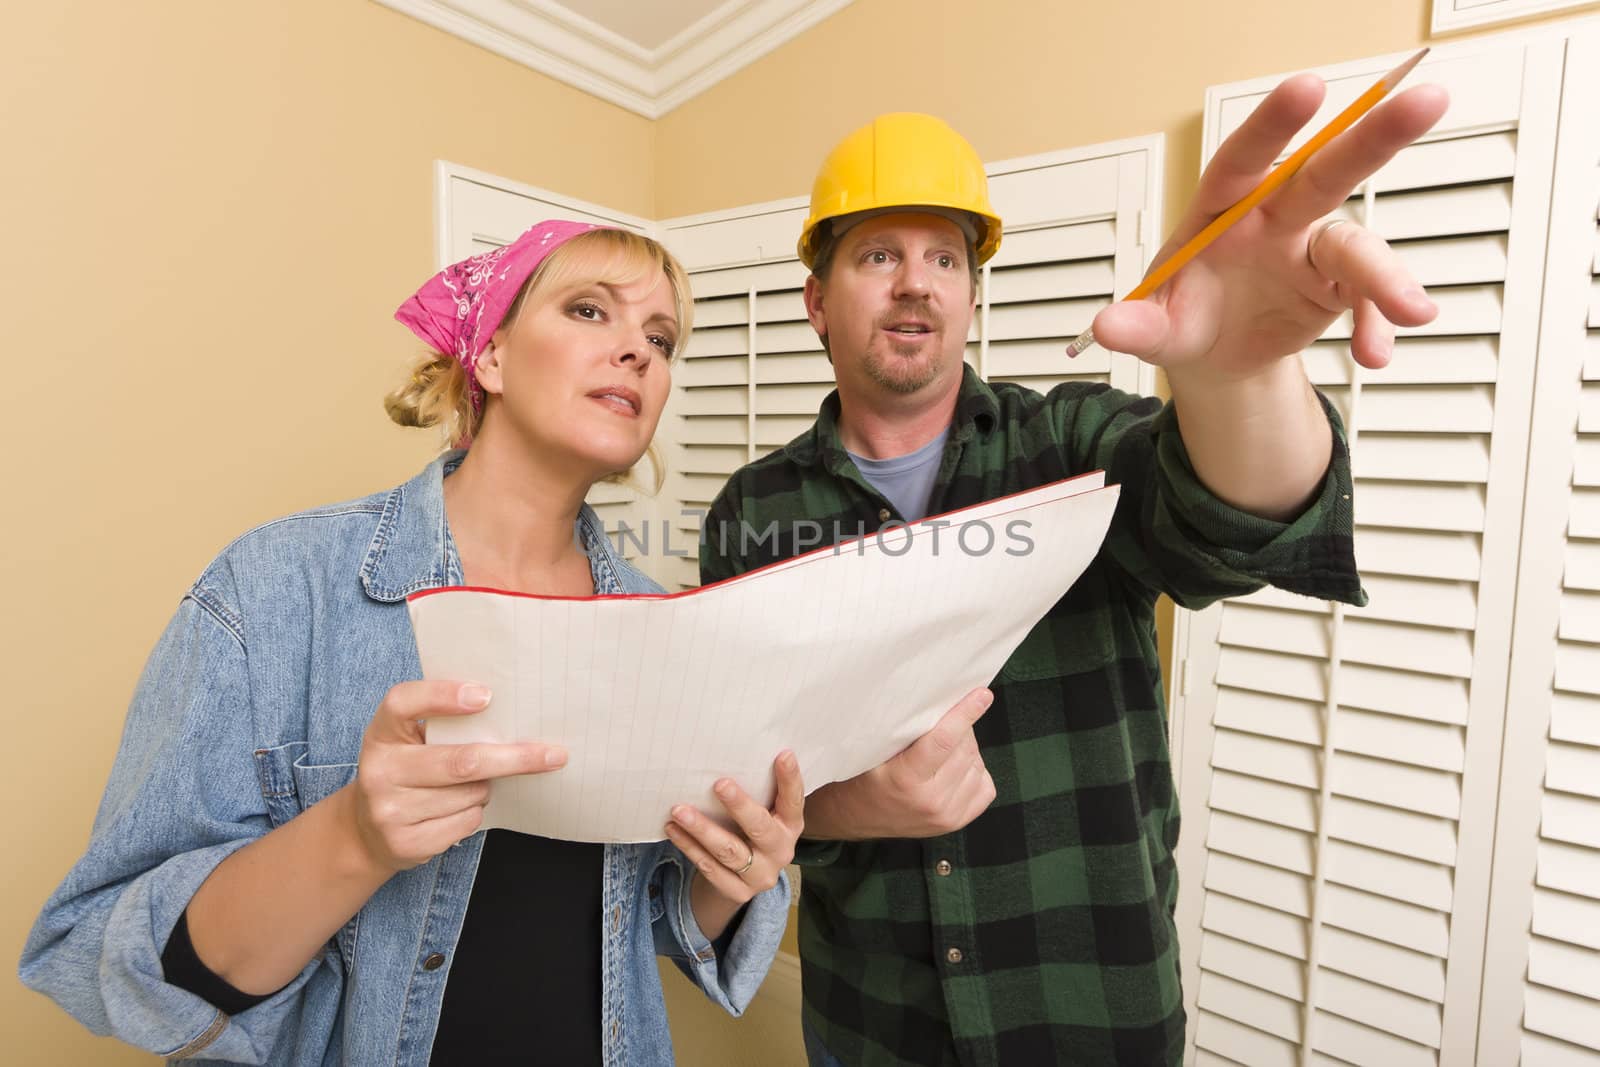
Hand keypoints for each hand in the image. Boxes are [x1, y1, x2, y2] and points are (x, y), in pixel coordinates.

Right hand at [348, 680, 566, 872]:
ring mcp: (389, 810)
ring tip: (470, 785)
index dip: (443, 695)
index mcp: (382, 733)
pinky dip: (475, 813)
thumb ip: (443, 725)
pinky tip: (457, 809)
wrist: (365, 829)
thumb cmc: (406, 771)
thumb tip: (510, 717)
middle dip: (514, 758)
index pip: (404, 702)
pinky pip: (466, 821)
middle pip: (461, 761)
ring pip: (471, 793)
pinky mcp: (405, 842)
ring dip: (486, 788)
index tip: (486, 696)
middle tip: (553, 755)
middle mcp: (379, 769)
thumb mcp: (410, 741)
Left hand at [665, 750, 804, 908]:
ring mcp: (761, 875)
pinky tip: (673, 830)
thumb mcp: (765, 811)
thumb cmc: (752, 829)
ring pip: (729, 852)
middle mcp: (781, 851)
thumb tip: (733, 750)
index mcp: (791, 825)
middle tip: (719, 784)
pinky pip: (710, 869)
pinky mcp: (738, 892)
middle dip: (740, 806)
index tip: (783, 754)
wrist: (745, 878)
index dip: (790, 779)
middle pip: (760, 828)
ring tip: (679, 810)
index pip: (794, 800)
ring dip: (702, 829)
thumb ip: (760, 790)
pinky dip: (689, 847)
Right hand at [803, 687, 995, 840]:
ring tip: (943, 747)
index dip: (965, 713)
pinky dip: (975, 771)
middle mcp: (930, 801)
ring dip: (967, 749)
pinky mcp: (956, 823)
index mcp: (906, 779)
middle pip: (964, 748)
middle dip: (961, 727)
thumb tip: (941, 699)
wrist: (854, 816)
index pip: (945, 740)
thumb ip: (904, 728)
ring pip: (977, 764)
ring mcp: (946, 815)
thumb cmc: (861, 774)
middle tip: (942, 721)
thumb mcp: (873, 749)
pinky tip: (955, 767)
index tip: (982, 694)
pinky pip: (985, 786)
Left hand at [1091, 73, 1449, 377]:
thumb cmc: (1181, 319)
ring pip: (1358, 243)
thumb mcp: (1155, 328)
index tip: (1306, 88)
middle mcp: (1275, 218)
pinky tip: (1376, 354)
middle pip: (1324, 170)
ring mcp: (1312, 250)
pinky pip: (1366, 299)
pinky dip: (1377, 323)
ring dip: (1388, 274)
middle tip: (1425, 100)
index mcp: (1223, 210)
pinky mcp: (1338, 287)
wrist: (1213, 359)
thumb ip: (1137, 326)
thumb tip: (1108, 329)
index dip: (1273, 125)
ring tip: (1412, 312)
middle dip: (1372, 136)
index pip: (1244, 160)